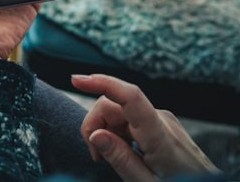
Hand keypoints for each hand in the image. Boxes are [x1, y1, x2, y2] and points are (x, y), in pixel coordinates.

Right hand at [72, 74, 216, 180]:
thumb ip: (121, 159)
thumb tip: (96, 135)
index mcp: (159, 135)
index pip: (129, 96)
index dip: (101, 82)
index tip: (76, 80)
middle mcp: (161, 119)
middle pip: (114, 105)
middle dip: (95, 125)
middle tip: (96, 157)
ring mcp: (162, 119)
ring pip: (119, 112)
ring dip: (106, 131)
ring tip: (110, 159)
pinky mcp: (161, 123)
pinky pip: (130, 119)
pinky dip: (118, 133)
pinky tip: (124, 153)